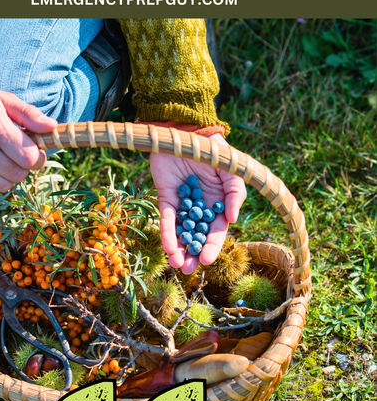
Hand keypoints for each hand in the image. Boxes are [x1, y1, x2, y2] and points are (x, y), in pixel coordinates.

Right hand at [0, 85, 57, 191]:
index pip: (29, 158)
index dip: (37, 157)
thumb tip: (52, 127)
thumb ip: (29, 114)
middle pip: (18, 174)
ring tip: (2, 159)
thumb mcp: (3, 100)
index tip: (34, 151)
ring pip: (4, 186)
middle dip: (23, 166)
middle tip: (17, 154)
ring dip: (9, 175)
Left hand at [150, 132, 246, 273]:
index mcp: (218, 205)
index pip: (216, 232)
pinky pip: (167, 220)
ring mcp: (183, 205)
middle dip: (193, 254)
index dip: (212, 247)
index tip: (206, 261)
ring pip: (181, 233)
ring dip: (179, 250)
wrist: (186, 130)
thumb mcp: (231, 170)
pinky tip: (168, 248)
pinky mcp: (166, 198)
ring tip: (177, 264)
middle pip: (197, 237)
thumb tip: (232, 219)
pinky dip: (168, 234)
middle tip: (188, 270)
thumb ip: (236, 193)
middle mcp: (200, 209)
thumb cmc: (212, 150)